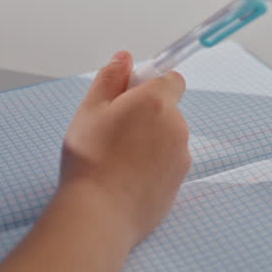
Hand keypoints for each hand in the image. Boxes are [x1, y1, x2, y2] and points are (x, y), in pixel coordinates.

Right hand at [60, 52, 190, 245]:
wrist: (99, 213)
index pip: (171, 79)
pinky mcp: (180, 183)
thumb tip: (125, 58)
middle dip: (146, 115)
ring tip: (117, 159)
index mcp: (157, 101)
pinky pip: (167, 164)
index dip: (151, 84)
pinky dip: (152, 166)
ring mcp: (181, 156)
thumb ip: (111, 78)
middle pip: (168, 109)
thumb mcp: (90, 109)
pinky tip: (127, 177)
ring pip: (167, 138)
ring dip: (150, 141)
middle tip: (113, 131)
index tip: (130, 96)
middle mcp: (177, 126)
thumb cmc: (90, 159)